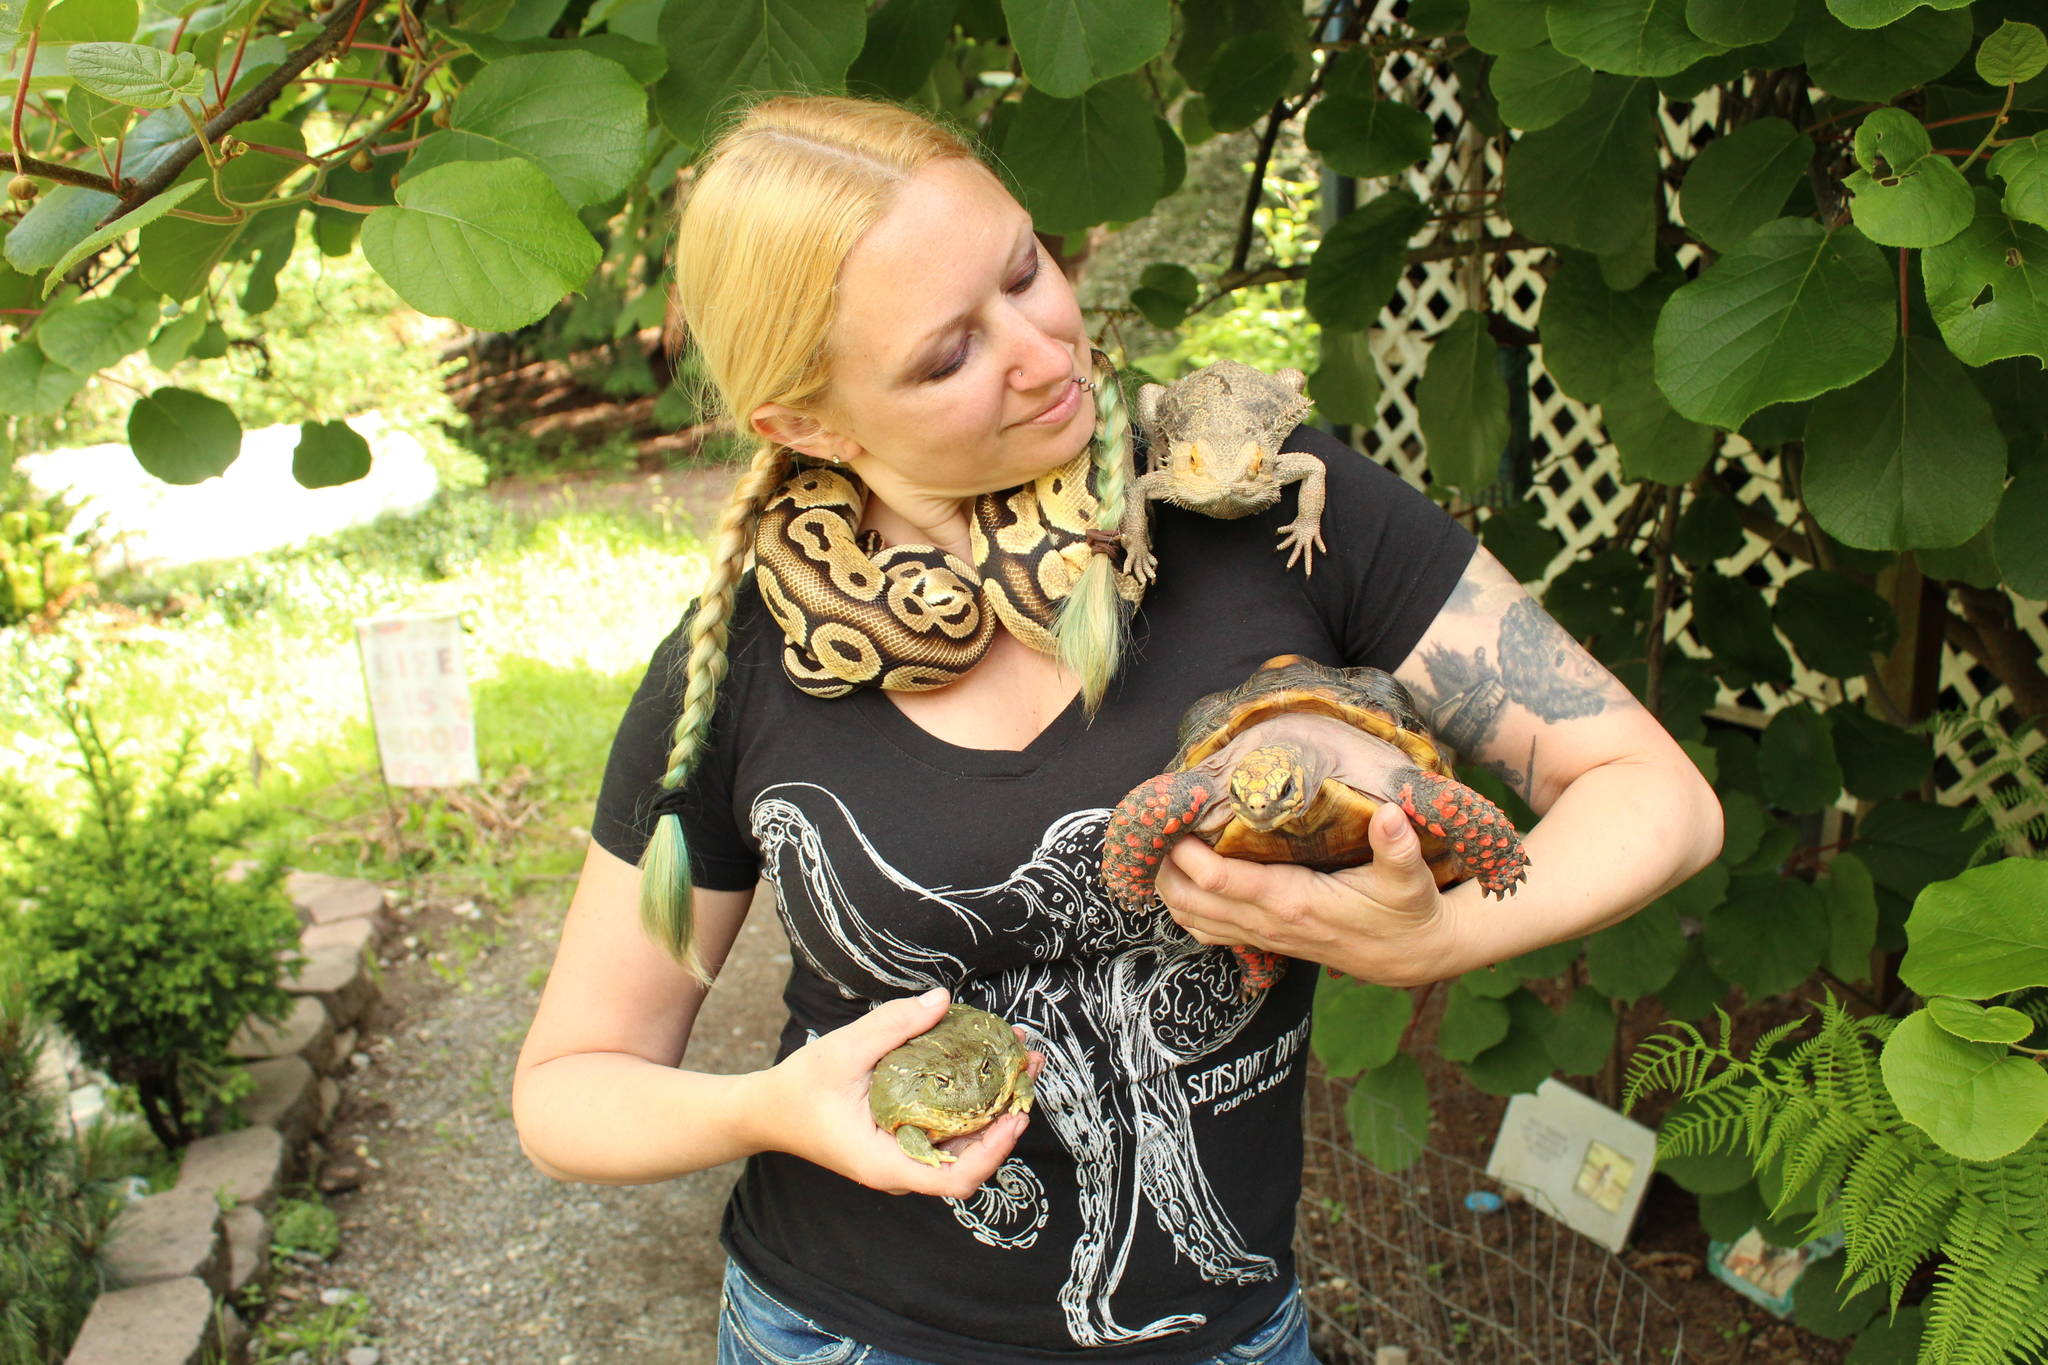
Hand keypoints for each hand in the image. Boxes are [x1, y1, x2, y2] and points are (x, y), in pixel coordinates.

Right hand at [758, 988, 1042, 1198]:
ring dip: (993, 1103)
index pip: (955, 1178)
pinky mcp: (903, 1139)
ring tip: (1017, 1058)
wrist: (766, 1111)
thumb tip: (942, 1001)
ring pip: (962, 1142)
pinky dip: (970, 1100)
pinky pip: (946, 1128)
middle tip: (1028, 1064)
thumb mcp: (843, 1051)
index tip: (1015, 1113)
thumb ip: (892, 1026)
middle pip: (970, 1157)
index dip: (993, 1150)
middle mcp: (901, 1168)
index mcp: (887, 1164)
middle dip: (1006, 1113)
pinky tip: (982, 1065)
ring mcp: (904, 1156)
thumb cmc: (799, 1089)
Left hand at [1154, 801, 1463, 988]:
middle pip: (1192, 901)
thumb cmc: (1407, 911)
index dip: (1189, 854)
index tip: (1175, 820)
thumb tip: (1389, 815)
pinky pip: (1208, 930)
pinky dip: (1185, 907)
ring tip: (1156, 850)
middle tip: (1153, 829)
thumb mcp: (1410, 879)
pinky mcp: (1264, 940)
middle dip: (1163, 868)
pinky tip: (1178, 880)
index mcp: (1294, 903)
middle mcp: (1269, 923)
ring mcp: (1263, 935)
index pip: (1222, 881)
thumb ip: (1398, 848)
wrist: (1411, 955)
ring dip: (1167, 889)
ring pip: (1193, 919)